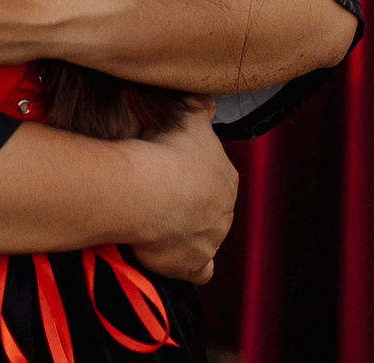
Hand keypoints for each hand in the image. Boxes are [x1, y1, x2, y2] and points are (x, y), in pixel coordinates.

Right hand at [117, 99, 235, 285]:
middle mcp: (225, 211)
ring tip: (159, 223)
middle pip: (212, 209)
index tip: (172, 171)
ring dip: (188, 233)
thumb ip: (201, 108)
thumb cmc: (167, 150)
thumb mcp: (189, 117)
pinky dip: (191, 267)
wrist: (147, 189)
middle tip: (160, 195)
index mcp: (227, 177)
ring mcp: (211, 240)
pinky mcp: (193, 264)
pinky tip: (175, 258)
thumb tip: (207, 101)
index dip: (194, 175)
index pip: (217, 179)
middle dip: (191, 205)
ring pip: (205, 238)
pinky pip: (200, 271)